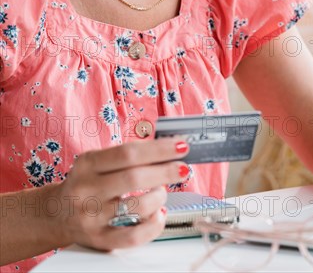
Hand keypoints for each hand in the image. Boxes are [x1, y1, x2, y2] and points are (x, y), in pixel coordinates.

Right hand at [48, 137, 189, 250]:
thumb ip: (129, 156)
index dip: (159, 149)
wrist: (56, 214)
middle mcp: (87, 190)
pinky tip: (159, 214)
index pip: (128, 153)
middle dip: (166, 172)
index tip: (182, 146)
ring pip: (138, 207)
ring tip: (161, 191)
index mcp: (88, 164)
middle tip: (182, 169)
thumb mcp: (98, 162)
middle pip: (134, 178)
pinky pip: (134, 236)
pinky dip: (154, 224)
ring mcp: (93, 217)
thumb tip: (169, 150)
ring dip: (159, 196)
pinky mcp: (100, 239)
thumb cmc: (87, 183)